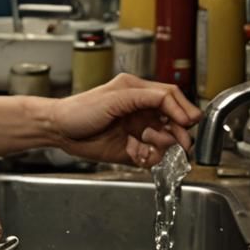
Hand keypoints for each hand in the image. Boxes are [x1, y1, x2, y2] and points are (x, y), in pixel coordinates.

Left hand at [50, 73, 202, 167]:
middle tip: (180, 143)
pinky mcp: (135, 149)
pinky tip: (134, 153)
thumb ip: (144, 98)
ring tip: (144, 146)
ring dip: (162, 147)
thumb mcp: (114, 98)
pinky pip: (154, 157)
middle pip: (176, 121)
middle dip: (179, 133)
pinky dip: (149, 157)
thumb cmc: (80, 109)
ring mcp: (139, 130)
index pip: (171, 97)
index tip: (189, 123)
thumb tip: (171, 99)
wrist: (60, 131)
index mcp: (138, 92)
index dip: (183, 110)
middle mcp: (142, 110)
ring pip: (167, 142)